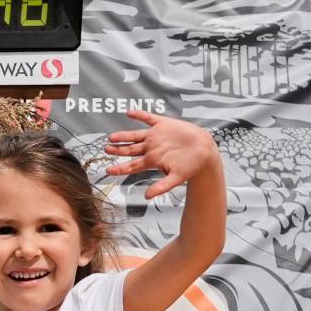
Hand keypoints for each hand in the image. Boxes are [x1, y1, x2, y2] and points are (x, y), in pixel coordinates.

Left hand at [105, 110, 221, 199]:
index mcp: (152, 160)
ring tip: (111, 137)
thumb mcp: (175, 179)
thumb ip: (161, 187)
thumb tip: (147, 197)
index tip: (107, 170)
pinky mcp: (163, 124)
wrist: (204, 151)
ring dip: (123, 135)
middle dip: (117, 150)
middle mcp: (151, 148)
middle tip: (106, 149)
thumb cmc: (191, 166)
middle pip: (130, 150)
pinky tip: (129, 113)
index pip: (131, 166)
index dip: (119, 168)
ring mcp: (156, 136)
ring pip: (135, 135)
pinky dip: (139, 115)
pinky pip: (148, 118)